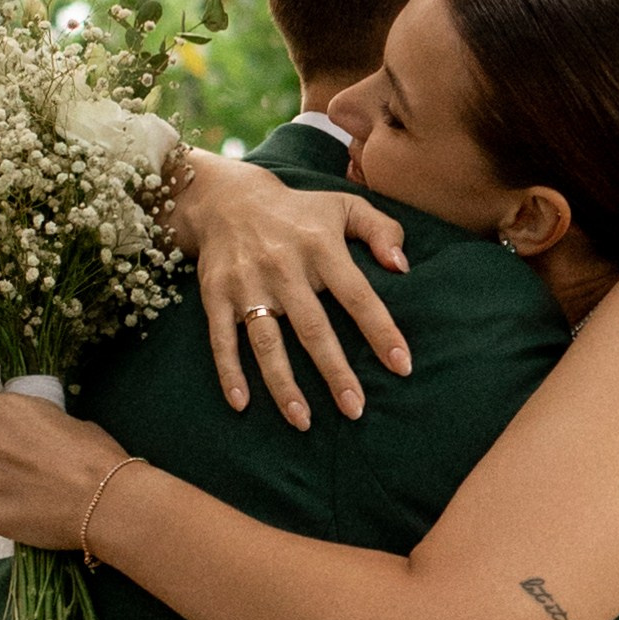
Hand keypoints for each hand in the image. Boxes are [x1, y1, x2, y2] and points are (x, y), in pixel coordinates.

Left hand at [0, 394, 128, 552]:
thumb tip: (38, 438)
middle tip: (35, 470)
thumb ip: (41, 426)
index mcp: (2, 410)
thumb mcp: (70, 422)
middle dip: (6, 457)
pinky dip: (11, 512)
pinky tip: (37, 514)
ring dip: (8, 486)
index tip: (24, 441)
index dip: (9, 430)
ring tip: (41, 496)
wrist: (104, 502)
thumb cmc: (95, 456)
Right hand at [167, 151, 412, 424]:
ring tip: (304, 421)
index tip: (403, 366)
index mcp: (321, 247)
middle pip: (313, 329)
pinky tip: (241, 403)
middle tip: (355, 410)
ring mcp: (247, 283)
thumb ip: (381, 230)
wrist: (226, 198)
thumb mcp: (344, 206)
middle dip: (334, 372)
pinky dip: (229, 371)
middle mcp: (284, 268)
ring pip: (267, 342)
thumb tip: (403, 267)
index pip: (358, 296)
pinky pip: (222, 339)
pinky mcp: (215, 295)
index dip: (381, 332)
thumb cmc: (299, 211)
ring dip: (283, 384)